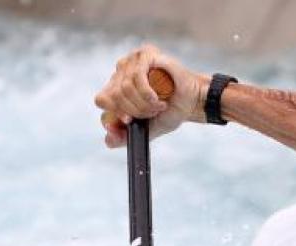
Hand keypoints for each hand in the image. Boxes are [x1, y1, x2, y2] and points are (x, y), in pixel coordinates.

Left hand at [94, 44, 209, 147]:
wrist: (193, 102)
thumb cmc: (171, 112)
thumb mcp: (145, 129)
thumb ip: (125, 136)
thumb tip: (107, 141)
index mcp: (117, 88)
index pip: (102, 99)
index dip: (115, 112)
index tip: (131, 121)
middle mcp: (121, 72)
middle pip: (114, 96)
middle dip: (136, 111)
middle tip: (152, 112)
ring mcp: (132, 61)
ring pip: (125, 88)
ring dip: (144, 104)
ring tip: (159, 105)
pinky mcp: (145, 55)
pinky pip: (136, 77)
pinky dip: (147, 93)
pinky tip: (158, 98)